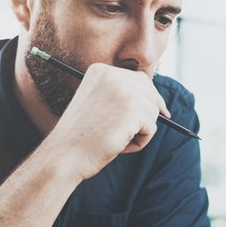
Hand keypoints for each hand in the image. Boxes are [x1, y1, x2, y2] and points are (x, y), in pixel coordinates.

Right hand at [44, 63, 169, 179]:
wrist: (64, 155)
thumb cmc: (80, 137)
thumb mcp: (97, 106)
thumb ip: (119, 97)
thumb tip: (158, 103)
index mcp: (100, 71)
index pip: (139, 79)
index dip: (149, 98)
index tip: (160, 111)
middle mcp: (112, 75)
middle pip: (150, 93)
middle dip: (146, 115)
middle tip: (135, 133)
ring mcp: (123, 91)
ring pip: (152, 112)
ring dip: (139, 131)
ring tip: (116, 139)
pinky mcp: (132, 109)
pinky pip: (151, 128)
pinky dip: (139, 142)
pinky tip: (119, 145)